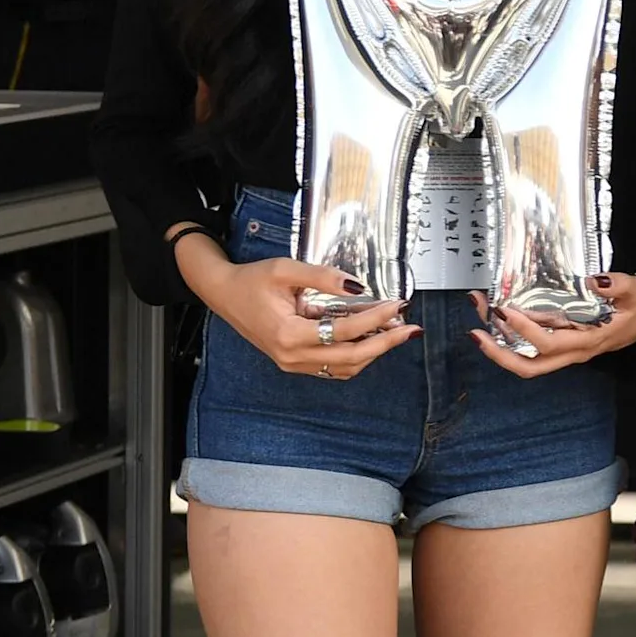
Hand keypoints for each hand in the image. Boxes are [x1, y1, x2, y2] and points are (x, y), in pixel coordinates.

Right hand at [181, 237, 415, 379]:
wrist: (224, 294)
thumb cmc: (252, 281)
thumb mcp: (286, 269)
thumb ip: (323, 277)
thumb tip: (358, 285)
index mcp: (288, 334)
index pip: (344, 331)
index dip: (376, 318)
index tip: (398, 305)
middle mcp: (291, 356)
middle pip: (352, 357)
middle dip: (386, 342)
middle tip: (411, 328)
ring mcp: (293, 363)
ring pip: (346, 366)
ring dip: (374, 350)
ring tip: (395, 329)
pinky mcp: (296, 362)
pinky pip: (334, 366)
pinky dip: (357, 354)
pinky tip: (372, 335)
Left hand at [474, 274, 635, 376]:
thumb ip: (618, 285)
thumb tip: (593, 280)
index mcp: (590, 341)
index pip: (550, 343)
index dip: (525, 330)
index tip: (506, 310)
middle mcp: (574, 352)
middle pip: (530, 367)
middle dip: (498, 354)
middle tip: (474, 332)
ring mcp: (568, 351)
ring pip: (527, 361)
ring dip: (499, 347)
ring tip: (477, 323)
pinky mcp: (564, 345)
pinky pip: (532, 350)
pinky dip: (510, 340)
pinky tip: (498, 321)